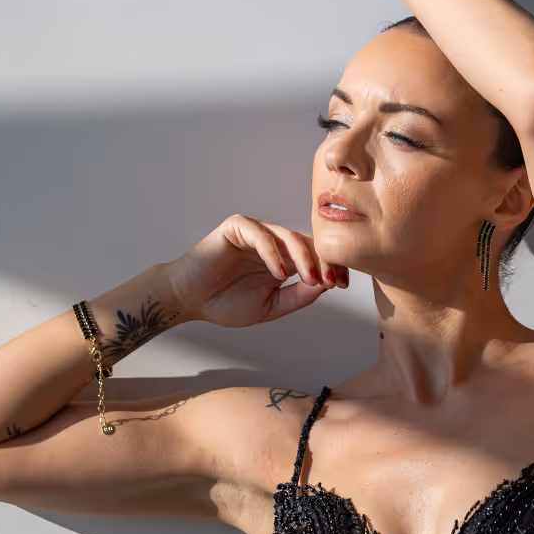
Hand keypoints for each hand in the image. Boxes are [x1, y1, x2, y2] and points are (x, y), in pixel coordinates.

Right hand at [165, 214, 348, 327]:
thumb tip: (328, 285)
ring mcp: (256, 232)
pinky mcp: (237, 226)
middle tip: (334, 280)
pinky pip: (261, 235)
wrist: (189, 300)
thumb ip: (298, 296)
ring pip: (289, 236)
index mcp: (283, 259)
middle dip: (325, 261)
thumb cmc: (224, 302)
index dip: (332, 267)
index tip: (344, 284)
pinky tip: (279, 274)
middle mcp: (273, 242)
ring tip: (310, 279)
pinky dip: (273, 254)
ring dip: (304, 258)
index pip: (315, 256)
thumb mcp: (270, 306)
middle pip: (308, 243)